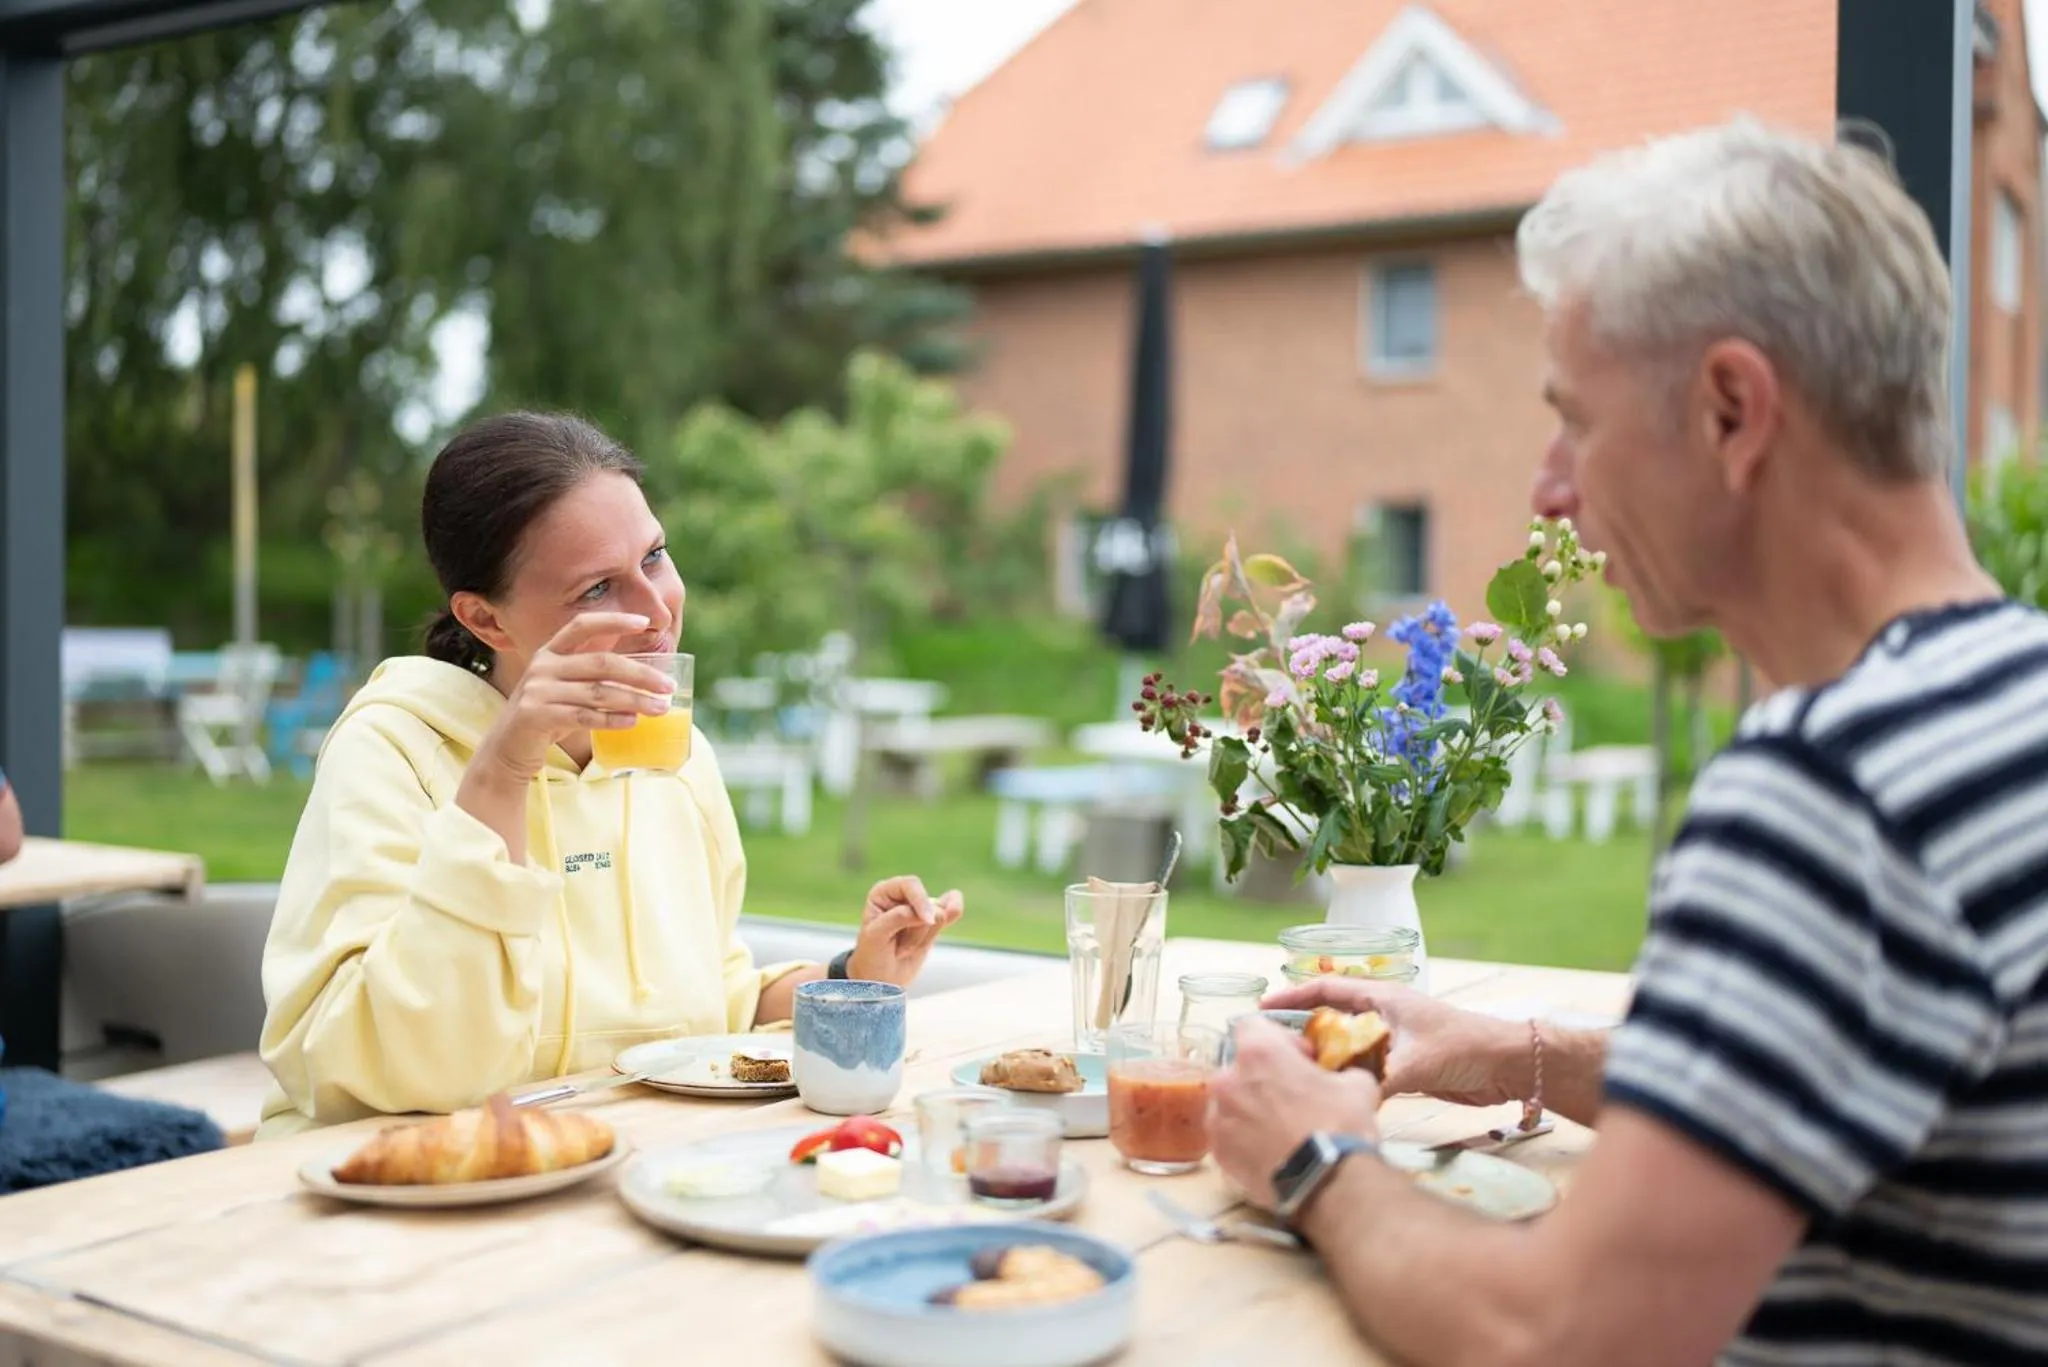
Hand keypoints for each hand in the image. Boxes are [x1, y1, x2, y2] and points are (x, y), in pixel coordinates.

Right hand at [472, 613, 676, 783]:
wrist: (507, 750)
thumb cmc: (547, 717)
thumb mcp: (566, 689)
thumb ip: (592, 678)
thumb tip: (646, 676)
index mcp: (550, 652)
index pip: (583, 625)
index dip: (614, 620)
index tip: (645, 622)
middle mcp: (542, 666)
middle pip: (601, 663)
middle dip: (640, 674)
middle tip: (669, 686)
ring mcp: (537, 691)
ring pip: (597, 692)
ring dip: (634, 700)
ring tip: (660, 708)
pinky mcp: (535, 716)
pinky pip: (582, 716)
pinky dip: (611, 719)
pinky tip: (632, 722)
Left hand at [846, 876, 963, 987]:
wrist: (880, 979)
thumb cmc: (871, 954)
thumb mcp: (876, 935)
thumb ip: (898, 918)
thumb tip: (930, 913)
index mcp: (884, 892)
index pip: (910, 884)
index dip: (921, 900)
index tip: (927, 920)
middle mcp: (902, 896)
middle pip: (927, 902)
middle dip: (918, 929)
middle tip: (899, 947)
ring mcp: (919, 909)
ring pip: (940, 914)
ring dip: (924, 937)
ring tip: (905, 948)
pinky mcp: (933, 922)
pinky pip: (952, 910)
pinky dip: (955, 910)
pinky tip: (954, 910)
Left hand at [1210, 1019, 1382, 1209]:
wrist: (1327, 1183)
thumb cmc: (1341, 1125)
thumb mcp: (1358, 1084)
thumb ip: (1341, 1070)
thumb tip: (1342, 1076)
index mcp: (1258, 1052)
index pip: (1252, 1025)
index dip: (1278, 1038)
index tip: (1299, 1058)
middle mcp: (1228, 1079)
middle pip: (1239, 1065)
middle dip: (1263, 1075)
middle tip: (1291, 1095)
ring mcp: (1218, 1117)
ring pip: (1229, 1100)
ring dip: (1249, 1105)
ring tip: (1278, 1127)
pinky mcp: (1217, 1152)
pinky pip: (1227, 1133)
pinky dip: (1243, 1137)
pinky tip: (1269, 1150)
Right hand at [1265, 977, 1524, 1106]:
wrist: (1508, 1066)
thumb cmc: (1464, 1050)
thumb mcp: (1414, 1064)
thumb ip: (1376, 1082)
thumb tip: (1342, 1102)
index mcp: (1382, 998)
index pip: (1326, 990)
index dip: (1292, 998)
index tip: (1262, 1009)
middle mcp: (1383, 1014)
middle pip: (1330, 1016)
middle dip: (1300, 1028)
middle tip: (1269, 1046)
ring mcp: (1392, 1038)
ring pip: (1345, 1043)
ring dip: (1321, 1054)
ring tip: (1291, 1070)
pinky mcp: (1402, 1062)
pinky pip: (1361, 1065)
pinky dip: (1343, 1074)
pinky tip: (1328, 1090)